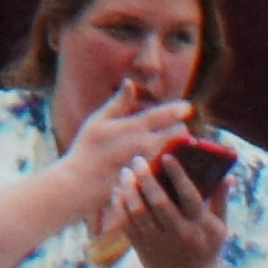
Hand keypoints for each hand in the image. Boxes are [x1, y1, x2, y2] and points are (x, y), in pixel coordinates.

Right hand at [54, 79, 192, 225]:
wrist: (80, 185)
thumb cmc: (86, 150)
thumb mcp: (97, 121)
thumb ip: (117, 102)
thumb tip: (130, 82)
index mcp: (134, 127)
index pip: (165, 115)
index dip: (178, 109)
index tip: (187, 107)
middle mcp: (146, 146)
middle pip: (179, 133)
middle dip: (180, 129)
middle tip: (178, 129)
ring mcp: (152, 166)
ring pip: (180, 152)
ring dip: (180, 147)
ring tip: (176, 146)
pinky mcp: (152, 183)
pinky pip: (173, 171)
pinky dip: (175, 166)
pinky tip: (171, 166)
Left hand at [127, 154, 231, 267]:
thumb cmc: (207, 248)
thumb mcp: (219, 227)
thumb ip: (220, 200)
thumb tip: (228, 175)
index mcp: (199, 225)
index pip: (189, 196)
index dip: (177, 175)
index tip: (166, 156)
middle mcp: (179, 233)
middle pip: (159, 202)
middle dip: (146, 178)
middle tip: (137, 160)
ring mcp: (159, 242)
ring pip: (139, 211)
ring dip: (129, 189)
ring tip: (125, 173)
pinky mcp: (143, 249)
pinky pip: (127, 224)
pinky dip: (120, 206)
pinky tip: (118, 192)